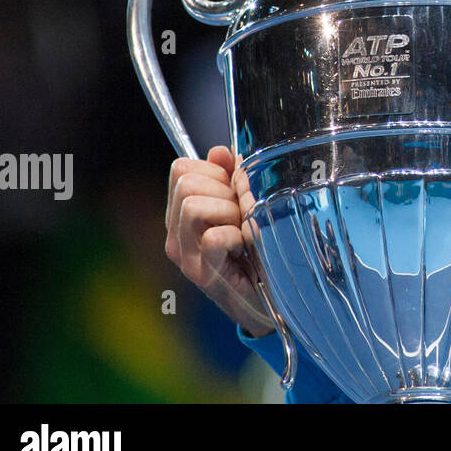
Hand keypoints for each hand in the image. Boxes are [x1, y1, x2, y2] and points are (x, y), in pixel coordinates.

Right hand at [165, 145, 273, 337]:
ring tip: (242, 232)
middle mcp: (176, 234)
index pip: (181, 168)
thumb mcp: (248, 203)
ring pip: (194, 205)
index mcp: (182, 214)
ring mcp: (186, 256)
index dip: (215, 171)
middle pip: (187, 182)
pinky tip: (244, 249)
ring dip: (229, 212)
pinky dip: (236, 237)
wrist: (274, 299)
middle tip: (241, 215)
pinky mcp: (203, 274)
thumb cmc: (261, 249)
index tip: (234, 192)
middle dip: (224, 190)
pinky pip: (213, 237)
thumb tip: (220, 151)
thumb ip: (233, 175)